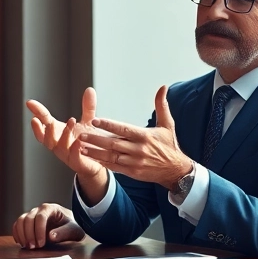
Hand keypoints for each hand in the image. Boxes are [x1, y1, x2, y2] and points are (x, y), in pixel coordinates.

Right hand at [12, 203, 84, 248]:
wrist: (70, 226)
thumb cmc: (73, 227)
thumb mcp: (73, 230)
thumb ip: (63, 232)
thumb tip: (51, 236)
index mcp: (51, 208)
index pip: (40, 217)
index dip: (38, 230)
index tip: (41, 243)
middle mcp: (39, 209)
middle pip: (28, 218)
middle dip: (29, 234)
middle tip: (33, 247)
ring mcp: (32, 215)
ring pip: (21, 221)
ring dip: (22, 235)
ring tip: (28, 247)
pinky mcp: (27, 222)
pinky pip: (17, 225)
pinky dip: (17, 234)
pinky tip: (22, 243)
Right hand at [26, 88, 107, 179]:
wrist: (97, 163)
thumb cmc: (88, 142)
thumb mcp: (87, 122)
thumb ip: (87, 107)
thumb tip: (89, 89)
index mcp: (57, 132)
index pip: (44, 120)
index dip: (37, 112)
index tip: (29, 103)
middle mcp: (57, 144)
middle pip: (46, 135)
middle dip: (44, 127)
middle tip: (41, 119)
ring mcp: (65, 154)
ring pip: (58, 145)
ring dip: (63, 133)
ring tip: (71, 121)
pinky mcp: (77, 162)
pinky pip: (73, 156)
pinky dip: (74, 149)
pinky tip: (78, 142)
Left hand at [78, 86, 192, 189]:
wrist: (176, 170)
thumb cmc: (170, 145)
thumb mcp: (168, 124)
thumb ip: (161, 105)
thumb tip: (163, 87)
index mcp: (145, 136)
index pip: (123, 129)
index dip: (108, 125)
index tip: (95, 121)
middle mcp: (139, 149)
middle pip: (114, 143)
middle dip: (96, 139)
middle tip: (81, 135)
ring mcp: (135, 162)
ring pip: (111, 157)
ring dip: (95, 152)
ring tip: (81, 148)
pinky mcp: (133, 172)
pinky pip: (115, 167)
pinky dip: (102, 163)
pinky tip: (91, 159)